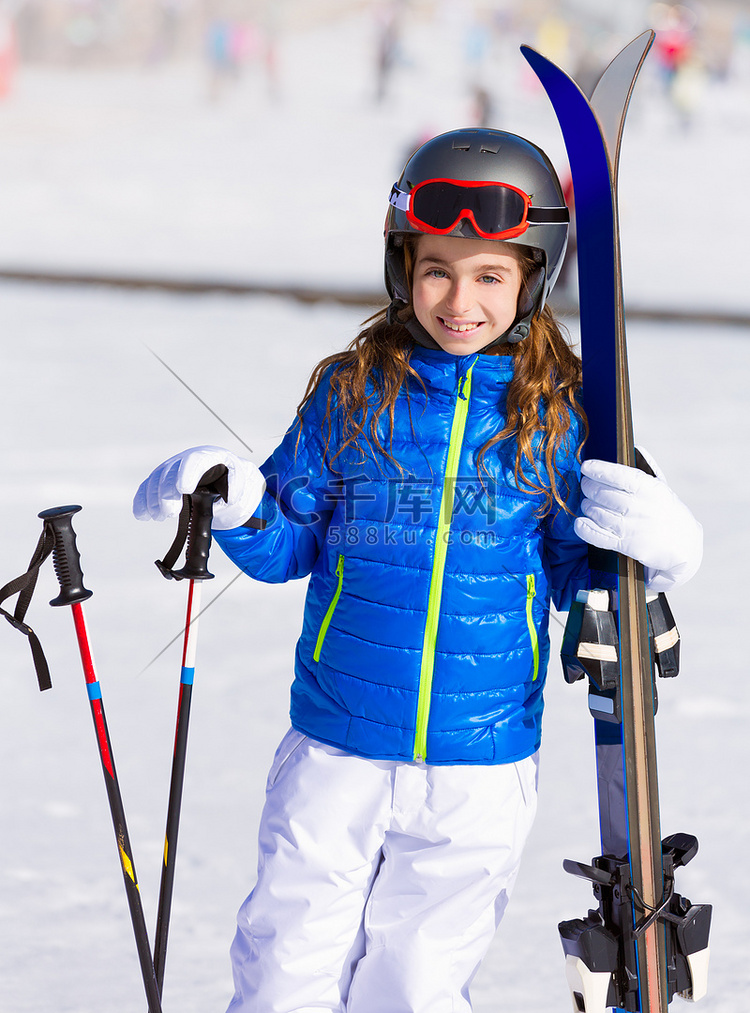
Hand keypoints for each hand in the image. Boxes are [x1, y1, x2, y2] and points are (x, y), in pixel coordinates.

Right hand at [133, 446, 265, 530]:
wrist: (218, 477)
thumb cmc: (228, 477)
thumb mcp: (239, 478)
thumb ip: (237, 484)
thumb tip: (229, 497)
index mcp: (207, 457)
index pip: (194, 461)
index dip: (187, 473)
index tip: (183, 489)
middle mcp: (185, 461)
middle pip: (171, 472)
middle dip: (167, 492)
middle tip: (170, 512)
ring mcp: (170, 470)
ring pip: (156, 480)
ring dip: (153, 499)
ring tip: (158, 517)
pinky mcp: (160, 481)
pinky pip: (147, 488)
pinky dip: (142, 501)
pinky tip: (142, 515)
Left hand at [573, 453, 701, 592]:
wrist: (684, 546)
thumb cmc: (667, 512)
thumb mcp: (663, 488)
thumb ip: (647, 469)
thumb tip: (636, 448)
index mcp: (651, 489)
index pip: (620, 475)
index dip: (599, 470)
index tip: (586, 467)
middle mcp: (642, 507)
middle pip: (603, 494)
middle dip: (588, 488)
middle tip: (586, 486)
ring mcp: (633, 527)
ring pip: (598, 513)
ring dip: (587, 506)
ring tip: (588, 503)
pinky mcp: (627, 545)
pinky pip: (599, 536)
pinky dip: (585, 529)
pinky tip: (581, 522)